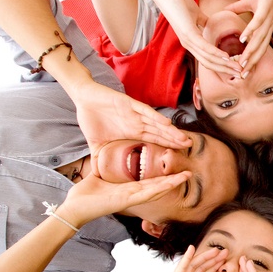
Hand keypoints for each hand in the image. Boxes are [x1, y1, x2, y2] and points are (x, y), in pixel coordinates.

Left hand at [57, 170, 190, 226]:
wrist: (73, 209)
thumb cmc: (84, 196)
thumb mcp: (97, 178)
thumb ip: (104, 171)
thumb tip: (102, 161)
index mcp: (127, 190)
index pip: (149, 182)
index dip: (163, 176)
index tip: (173, 168)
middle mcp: (132, 195)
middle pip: (157, 186)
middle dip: (173, 180)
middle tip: (188, 172)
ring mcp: (129, 198)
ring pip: (155, 190)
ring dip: (171, 183)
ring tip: (185, 176)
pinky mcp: (124, 201)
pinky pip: (145, 194)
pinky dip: (158, 189)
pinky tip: (169, 184)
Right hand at [71, 81, 191, 152]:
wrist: (83, 98)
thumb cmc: (91, 119)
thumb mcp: (96, 144)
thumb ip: (100, 158)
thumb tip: (96, 174)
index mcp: (132, 132)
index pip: (153, 141)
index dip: (166, 147)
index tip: (179, 156)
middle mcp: (137, 123)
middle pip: (159, 132)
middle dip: (174, 139)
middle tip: (189, 146)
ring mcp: (134, 113)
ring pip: (156, 123)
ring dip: (169, 130)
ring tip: (183, 137)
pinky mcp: (128, 103)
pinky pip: (144, 110)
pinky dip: (155, 116)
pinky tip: (166, 123)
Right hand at [145, 246, 225, 271]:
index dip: (214, 268)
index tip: (225, 262)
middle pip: (201, 269)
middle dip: (213, 260)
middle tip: (226, 252)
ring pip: (194, 266)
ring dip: (206, 257)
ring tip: (217, 250)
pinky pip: (181, 268)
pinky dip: (187, 258)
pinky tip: (192, 248)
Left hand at [148, 0, 244, 77]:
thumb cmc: (178, 1)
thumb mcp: (195, 14)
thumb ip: (203, 22)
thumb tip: (209, 23)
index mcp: (191, 41)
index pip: (208, 59)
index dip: (222, 65)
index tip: (236, 67)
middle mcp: (188, 44)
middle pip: (209, 63)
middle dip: (226, 69)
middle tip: (241, 74)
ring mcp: (187, 40)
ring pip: (208, 58)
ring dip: (224, 65)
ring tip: (237, 68)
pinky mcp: (187, 33)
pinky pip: (204, 47)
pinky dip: (216, 53)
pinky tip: (226, 57)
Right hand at [224, 0, 272, 73]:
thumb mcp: (250, 1)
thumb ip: (238, 8)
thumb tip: (224, 12)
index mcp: (265, 26)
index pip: (258, 46)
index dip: (251, 60)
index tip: (243, 71)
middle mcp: (268, 25)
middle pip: (259, 48)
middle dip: (251, 62)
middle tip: (243, 75)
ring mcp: (268, 17)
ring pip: (259, 38)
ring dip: (250, 51)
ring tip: (242, 63)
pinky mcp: (266, 7)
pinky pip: (257, 22)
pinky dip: (250, 31)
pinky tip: (243, 39)